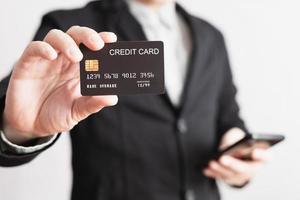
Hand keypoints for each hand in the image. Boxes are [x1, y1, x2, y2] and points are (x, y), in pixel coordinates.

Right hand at [3, 26, 117, 143]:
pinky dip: (43, 48)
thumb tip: (113, 98)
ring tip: (77, 57)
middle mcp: (64, 60)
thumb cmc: (57, 115)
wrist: (31, 126)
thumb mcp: (78, 111)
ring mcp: (46, 60)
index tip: (111, 39)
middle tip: (97, 45)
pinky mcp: (27, 64)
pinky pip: (34, 48)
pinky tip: (51, 55)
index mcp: (80, 68)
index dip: (101, 39)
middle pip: (76, 35)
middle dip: (87, 35)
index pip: (91, 47)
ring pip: (56, 37)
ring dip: (68, 42)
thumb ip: (93, 103)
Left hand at [203, 128, 267, 186]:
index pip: (266, 157)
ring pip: (231, 175)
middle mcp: (254, 168)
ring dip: (220, 169)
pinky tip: (205, 169)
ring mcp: (243, 176)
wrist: (236, 150)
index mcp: (262, 156)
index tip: (255, 152)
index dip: (262, 155)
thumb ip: (235, 139)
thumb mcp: (238, 136)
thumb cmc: (239, 141)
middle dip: (233, 164)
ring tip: (211, 162)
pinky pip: (221, 177)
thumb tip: (227, 147)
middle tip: (223, 158)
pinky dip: (213, 173)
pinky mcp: (231, 179)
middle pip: (245, 169)